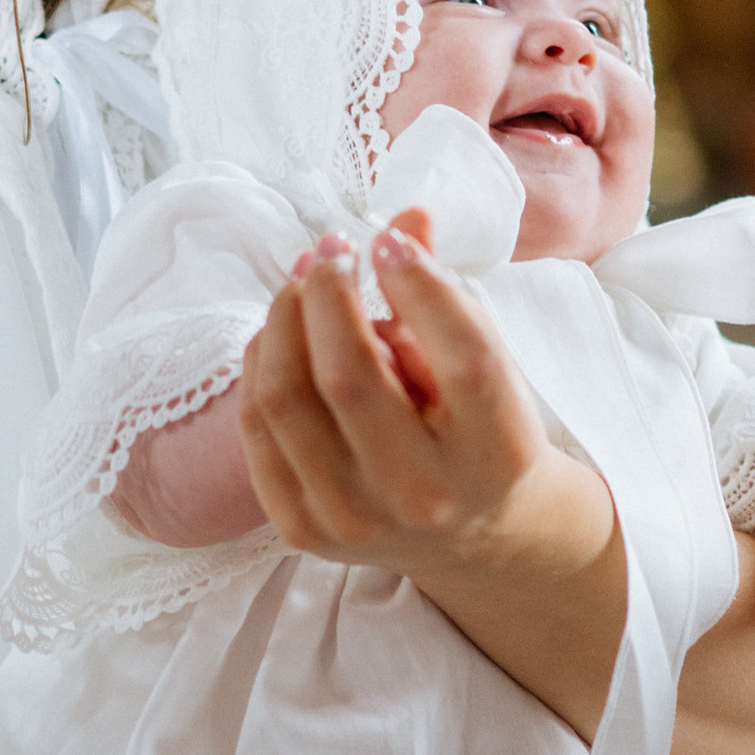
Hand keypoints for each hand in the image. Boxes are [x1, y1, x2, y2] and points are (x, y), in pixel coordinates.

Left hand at [239, 225, 627, 739]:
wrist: (476, 536)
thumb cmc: (481, 431)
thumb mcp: (485, 362)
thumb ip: (445, 291)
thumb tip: (404, 218)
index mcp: (496, 451)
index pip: (461, 353)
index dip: (418, 281)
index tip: (388, 240)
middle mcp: (425, 495)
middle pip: (347, 374)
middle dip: (327, 291)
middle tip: (332, 249)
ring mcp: (356, 520)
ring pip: (286, 397)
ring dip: (283, 319)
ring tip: (305, 283)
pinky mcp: (304, 531)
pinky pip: (258, 429)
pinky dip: (261, 366)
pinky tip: (281, 335)